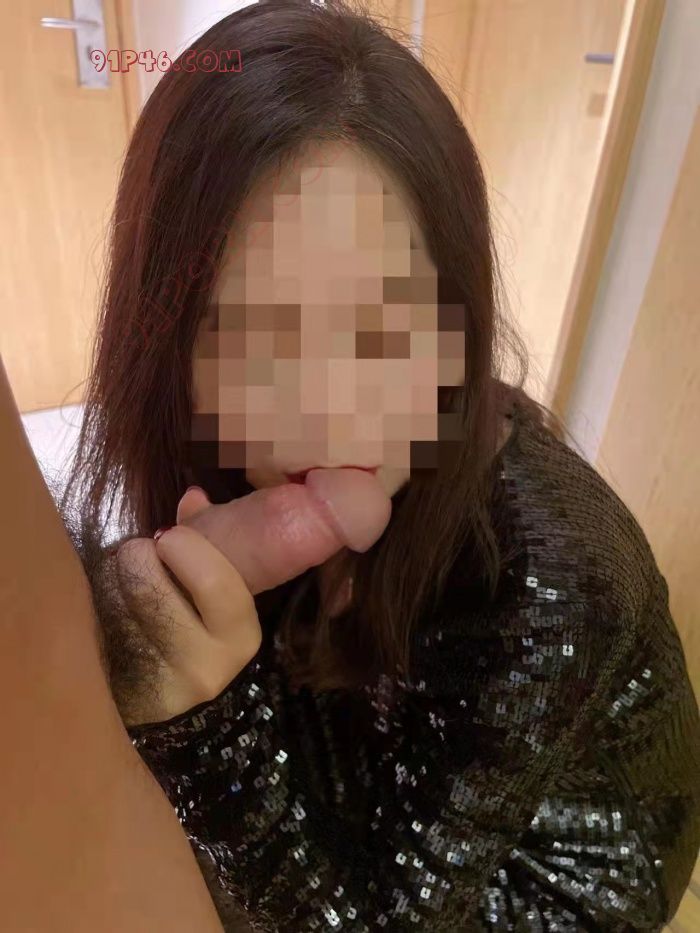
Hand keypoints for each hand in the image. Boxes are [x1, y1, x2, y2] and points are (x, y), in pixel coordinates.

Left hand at [115, 470, 391, 726]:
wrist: (183, 718)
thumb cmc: (203, 635)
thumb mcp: (220, 594)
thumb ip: (214, 541)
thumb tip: (193, 496)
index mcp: (241, 637)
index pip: (218, 583)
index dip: (187, 548)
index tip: (170, 538)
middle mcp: (206, 669)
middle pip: (152, 588)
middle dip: (138, 557)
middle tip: (139, 554)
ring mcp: (163, 688)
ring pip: (117, 606)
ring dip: (112, 580)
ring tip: (122, 578)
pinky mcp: (125, 696)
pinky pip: (99, 633)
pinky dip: (98, 608)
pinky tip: (107, 607)